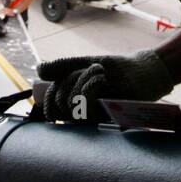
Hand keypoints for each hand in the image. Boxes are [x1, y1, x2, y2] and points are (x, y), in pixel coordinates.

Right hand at [36, 50, 172, 121]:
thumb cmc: (116, 69)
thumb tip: (39, 69)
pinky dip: (88, 87)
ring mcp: (95, 117)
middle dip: (67, 81)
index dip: (48, 95)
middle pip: (58, 104)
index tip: (57, 79)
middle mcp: (84, 115)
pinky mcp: (107, 117)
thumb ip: (64, 67)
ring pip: (71, 105)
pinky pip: (86, 107)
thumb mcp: (86, 63)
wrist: (141, 70)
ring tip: (97, 71)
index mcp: (76, 103)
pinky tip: (100, 77)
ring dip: (80, 80)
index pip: (50, 109)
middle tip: (88, 69)